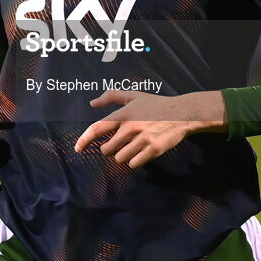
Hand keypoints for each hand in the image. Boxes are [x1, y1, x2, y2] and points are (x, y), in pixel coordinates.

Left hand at [74, 89, 223, 168]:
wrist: (183, 113)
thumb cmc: (156, 104)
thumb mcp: (134, 96)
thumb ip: (112, 97)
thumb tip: (92, 103)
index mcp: (123, 114)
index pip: (97, 128)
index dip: (84, 140)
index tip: (78, 149)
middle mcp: (130, 127)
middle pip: (107, 150)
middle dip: (110, 149)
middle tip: (120, 143)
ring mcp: (142, 139)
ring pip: (120, 159)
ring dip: (123, 156)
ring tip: (133, 147)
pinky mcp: (153, 150)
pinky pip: (134, 164)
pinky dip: (135, 162)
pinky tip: (141, 153)